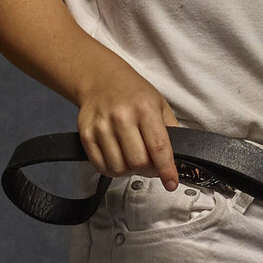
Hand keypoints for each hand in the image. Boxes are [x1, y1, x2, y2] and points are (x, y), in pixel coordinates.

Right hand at [79, 62, 180, 188]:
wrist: (101, 79)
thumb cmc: (134, 93)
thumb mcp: (161, 105)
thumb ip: (170, 130)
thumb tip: (177, 157)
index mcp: (145, 109)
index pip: (158, 148)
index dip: (166, 170)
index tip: (171, 183)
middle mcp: (122, 118)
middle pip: (138, 161)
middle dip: (149, 171)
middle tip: (153, 167)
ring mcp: (101, 126)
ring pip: (118, 167)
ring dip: (130, 172)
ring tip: (135, 161)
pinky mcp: (86, 134)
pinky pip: (99, 165)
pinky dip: (112, 170)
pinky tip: (120, 161)